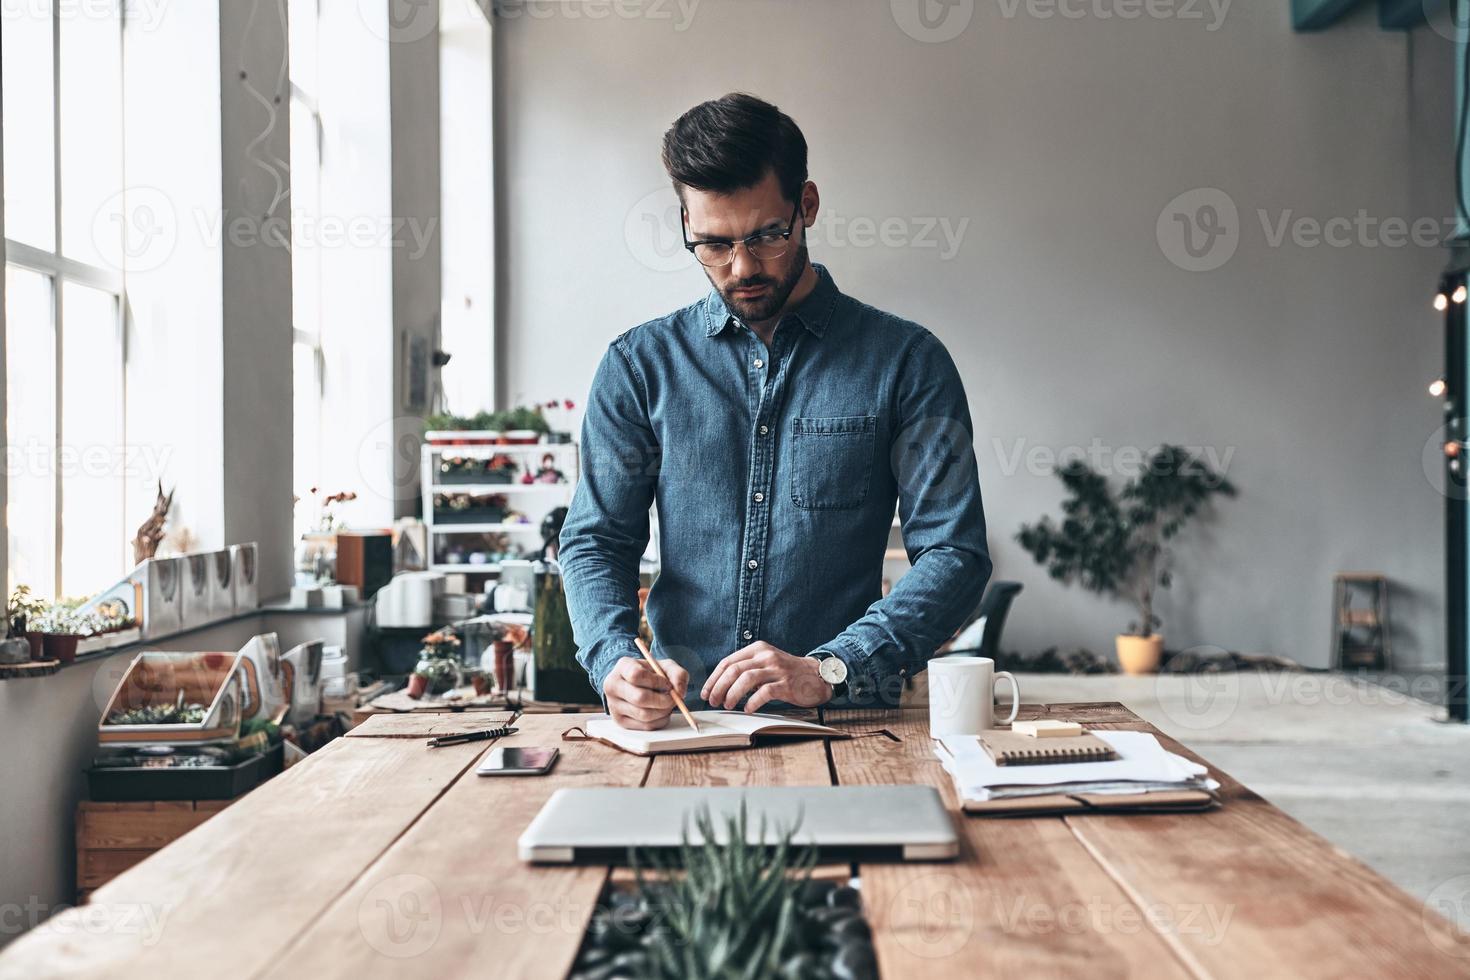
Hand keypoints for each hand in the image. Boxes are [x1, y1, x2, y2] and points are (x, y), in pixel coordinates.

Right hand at [603, 655, 689, 730]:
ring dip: (663, 711)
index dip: (656, 681)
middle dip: (663, 700)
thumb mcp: (666, 667)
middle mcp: (612, 685)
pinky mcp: (620, 722)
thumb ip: (678, 674)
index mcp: (622, 667)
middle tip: (673, 699)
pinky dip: (660, 721)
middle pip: (640, 698)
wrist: (636, 684)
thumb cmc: (652, 674)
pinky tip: (661, 712)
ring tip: (667, 704)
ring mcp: (614, 705)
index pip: (636, 675)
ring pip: (644, 715)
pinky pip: (645, 726)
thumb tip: (680, 692)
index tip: (667, 684)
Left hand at [701, 641, 831, 712]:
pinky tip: (747, 709)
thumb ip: (747, 668)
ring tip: (727, 705)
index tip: (706, 692)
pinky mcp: (786, 684)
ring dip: (732, 694)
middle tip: (713, 701)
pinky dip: (752, 702)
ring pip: (746, 679)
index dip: (713, 678)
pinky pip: (764, 693)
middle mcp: (766, 656)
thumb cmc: (787, 672)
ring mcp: (777, 669)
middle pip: (734, 670)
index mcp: (758, 649)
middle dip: (719, 687)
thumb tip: (720, 685)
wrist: (817, 675)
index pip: (728, 661)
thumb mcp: (766, 662)